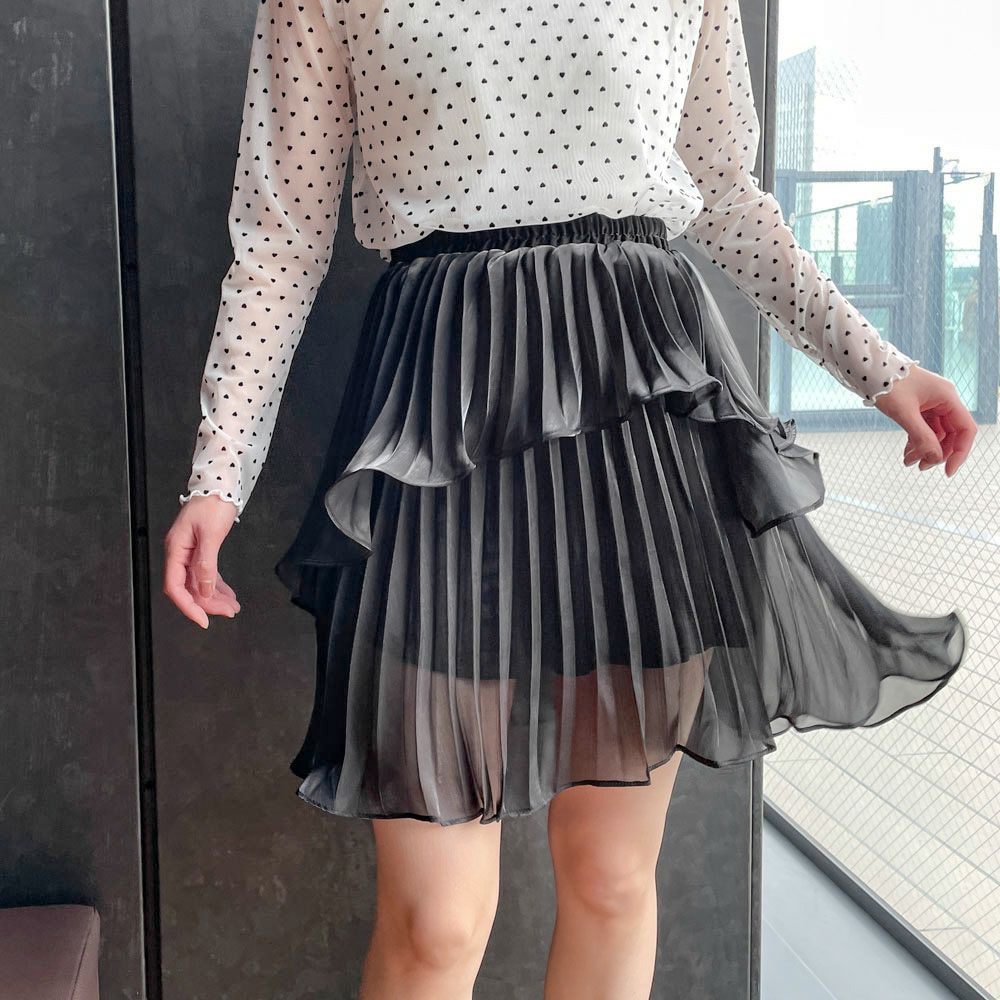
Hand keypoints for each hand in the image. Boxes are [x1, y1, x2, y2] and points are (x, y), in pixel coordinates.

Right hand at [163, 495, 241, 627]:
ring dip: (216, 597)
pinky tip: (230, 595)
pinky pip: (207, 574)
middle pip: (189, 588)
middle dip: (208, 603)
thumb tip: (204, 590)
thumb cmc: (213, 504)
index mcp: (175, 549)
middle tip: (230, 612)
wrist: (220, 485)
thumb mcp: (211, 534)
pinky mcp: (201, 550)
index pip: (175, 587)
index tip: (204, 621)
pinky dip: (218, 586)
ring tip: (234, 607)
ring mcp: (189, 552)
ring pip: (199, 583)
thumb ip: (206, 563)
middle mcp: (179, 553)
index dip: (188, 606)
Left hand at [873, 364, 976, 476]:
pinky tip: (906, 454)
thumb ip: (920, 437)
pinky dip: (916, 441)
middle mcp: (943, 400)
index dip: (960, 452)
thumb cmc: (887, 383)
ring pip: (935, 433)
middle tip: (921, 467)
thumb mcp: (904, 413)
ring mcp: (931, 404)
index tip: (947, 471)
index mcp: (947, 397)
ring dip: (924, 449)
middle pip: (951, 434)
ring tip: (908, 462)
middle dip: (937, 452)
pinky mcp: (919, 407)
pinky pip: (923, 429)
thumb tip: (934, 458)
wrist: (868, 369)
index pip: (965, 429)